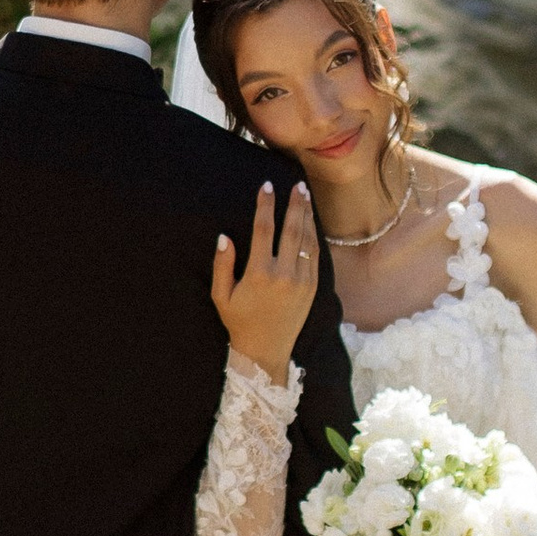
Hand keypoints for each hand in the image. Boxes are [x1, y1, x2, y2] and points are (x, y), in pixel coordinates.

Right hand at [211, 180, 319, 383]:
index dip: (265, 206)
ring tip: (306, 196)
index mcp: (259, 274)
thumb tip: (224, 236)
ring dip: (307, 216)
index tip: (266, 187)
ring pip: (307, 241)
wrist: (266, 351)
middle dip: (295, 204)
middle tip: (297, 185)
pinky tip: (311, 223)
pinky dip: (314, 236)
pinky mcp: (312, 288)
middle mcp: (284, 275)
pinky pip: (315, 256)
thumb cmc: (239, 322)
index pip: (264, 230)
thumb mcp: (221, 295)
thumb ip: (222, 265)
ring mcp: (302, 281)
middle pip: (292, 230)